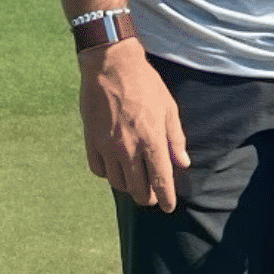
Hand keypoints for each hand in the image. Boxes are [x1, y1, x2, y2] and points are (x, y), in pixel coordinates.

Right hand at [80, 42, 185, 213]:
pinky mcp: (91, 141)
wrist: (111, 66)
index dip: (166, 198)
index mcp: (152, 141)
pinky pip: (98, 169)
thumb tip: (182, 164)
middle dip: (147, 197)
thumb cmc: (145, 85)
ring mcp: (107, 146)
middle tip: (152, 197)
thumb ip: (176, 139)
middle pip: (137, 188)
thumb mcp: (169, 109)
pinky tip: (115, 169)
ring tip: (135, 183)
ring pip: (117, 182)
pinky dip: (108, 174)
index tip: (169, 207)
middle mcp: (129, 149)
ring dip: (128, 187)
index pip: (161, 181)